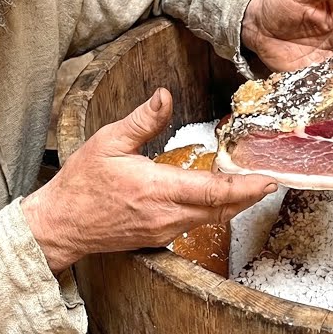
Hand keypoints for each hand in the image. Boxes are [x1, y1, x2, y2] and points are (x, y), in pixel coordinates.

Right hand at [22, 88, 277, 272]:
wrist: (60, 226)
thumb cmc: (81, 184)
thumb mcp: (108, 142)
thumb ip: (143, 120)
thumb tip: (165, 95)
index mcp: (157, 190)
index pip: (214, 191)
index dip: (246, 187)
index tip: (269, 180)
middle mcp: (166, 216)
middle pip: (222, 209)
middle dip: (250, 195)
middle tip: (272, 180)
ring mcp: (164, 231)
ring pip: (212, 218)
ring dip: (234, 203)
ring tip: (252, 185)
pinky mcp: (159, 238)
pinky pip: (196, 224)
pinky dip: (214, 210)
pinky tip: (219, 197)